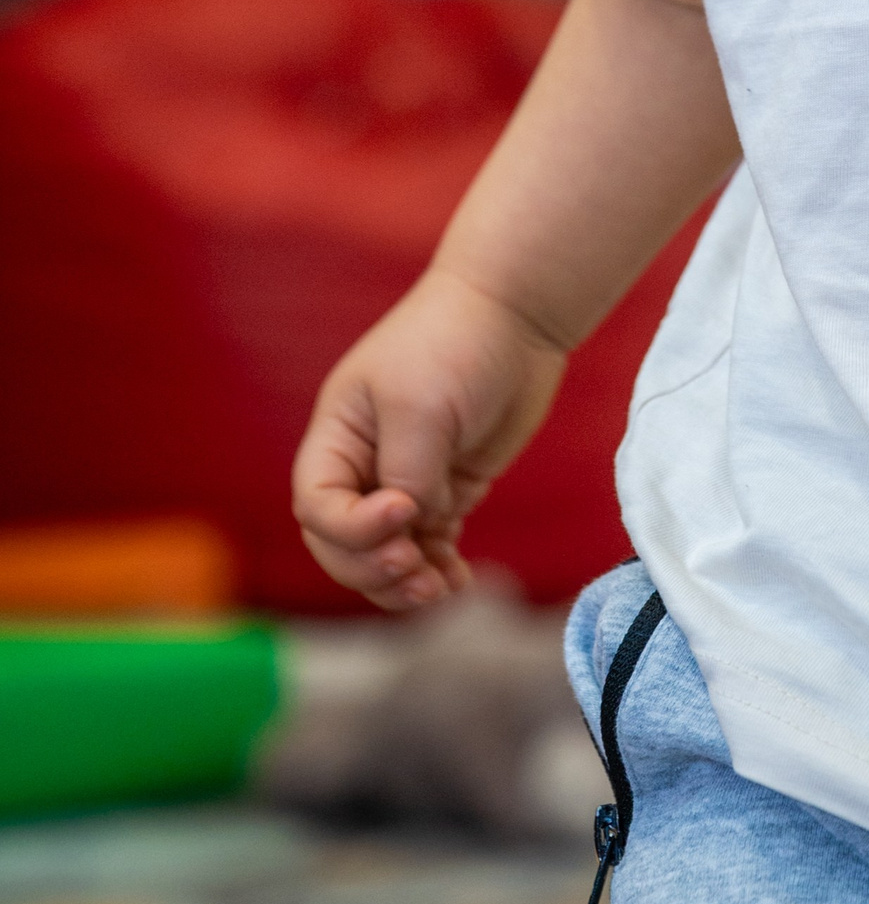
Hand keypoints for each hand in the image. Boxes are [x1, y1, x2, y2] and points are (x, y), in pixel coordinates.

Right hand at [292, 266, 567, 610]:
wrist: (517, 313)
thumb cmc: (456, 344)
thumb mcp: (420, 407)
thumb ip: (408, 474)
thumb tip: (413, 526)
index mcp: (338, 436)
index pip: (317, 505)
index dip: (351, 527)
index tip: (404, 511)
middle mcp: (363, 462)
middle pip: (341, 542)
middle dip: (372, 567)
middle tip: (414, 569)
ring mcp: (405, 478)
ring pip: (385, 553)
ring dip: (405, 582)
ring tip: (439, 590)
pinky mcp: (447, 487)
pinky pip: (428, 545)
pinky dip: (437, 569)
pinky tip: (457, 580)